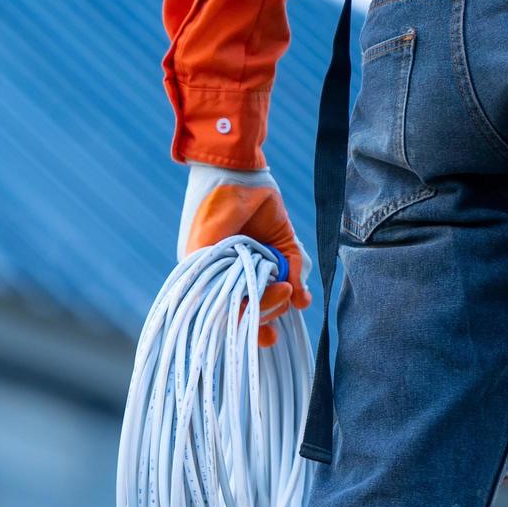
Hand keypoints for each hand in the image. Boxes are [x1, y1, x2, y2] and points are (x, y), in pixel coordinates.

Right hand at [177, 164, 312, 347]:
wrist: (237, 170)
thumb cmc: (211, 207)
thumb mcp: (204, 245)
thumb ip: (213, 276)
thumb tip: (230, 311)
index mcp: (213, 277)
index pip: (229, 312)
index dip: (245, 327)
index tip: (263, 336)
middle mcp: (236, 273)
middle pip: (255, 308)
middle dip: (270, 309)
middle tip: (282, 296)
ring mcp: (260, 262)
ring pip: (276, 295)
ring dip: (285, 299)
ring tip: (291, 292)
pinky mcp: (282, 247)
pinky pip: (293, 273)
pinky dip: (301, 289)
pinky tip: (303, 298)